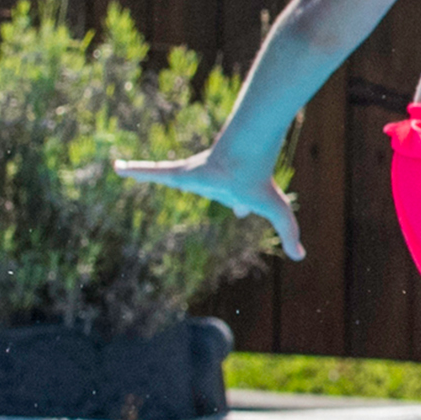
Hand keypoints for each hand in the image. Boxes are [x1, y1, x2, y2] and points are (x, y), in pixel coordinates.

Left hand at [116, 151, 299, 258]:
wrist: (243, 163)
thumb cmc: (258, 184)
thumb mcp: (278, 213)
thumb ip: (290, 234)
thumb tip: (302, 256)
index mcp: (233, 192)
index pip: (235, 200)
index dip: (238, 206)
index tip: (239, 209)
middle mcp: (211, 183)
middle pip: (199, 185)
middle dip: (193, 184)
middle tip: (190, 184)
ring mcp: (192, 177)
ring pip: (167, 175)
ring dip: (150, 174)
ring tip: (134, 173)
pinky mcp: (177, 173)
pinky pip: (151, 171)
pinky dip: (135, 170)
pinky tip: (118, 168)